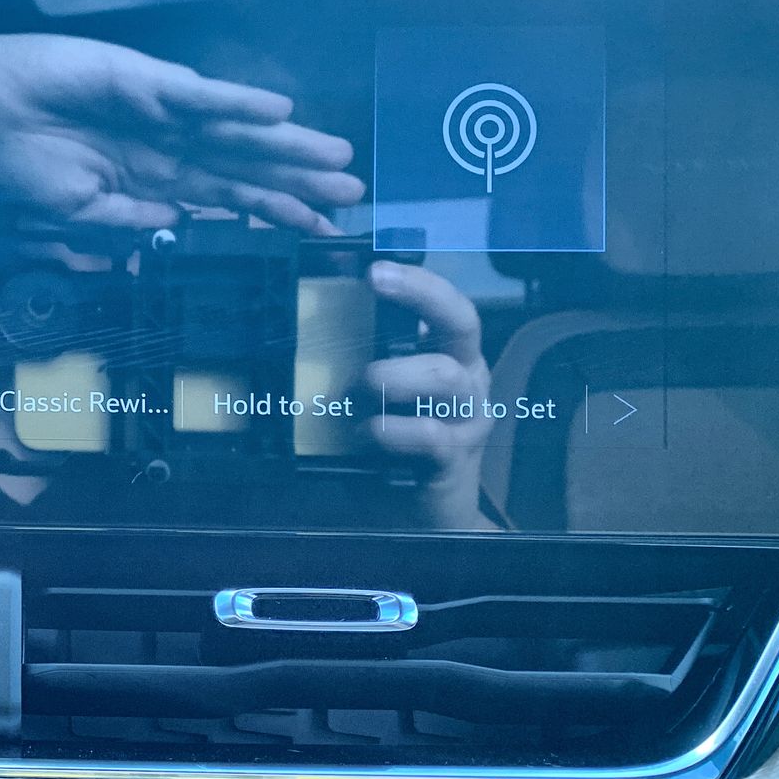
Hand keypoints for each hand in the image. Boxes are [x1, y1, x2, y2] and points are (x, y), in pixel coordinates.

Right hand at [0, 33, 362, 232]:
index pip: (230, 199)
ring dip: (287, 144)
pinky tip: (279, 112)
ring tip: (335, 157)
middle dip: (299, 180)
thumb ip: (126, 221)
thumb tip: (176, 229)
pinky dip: (240, 103)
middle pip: (248, 166)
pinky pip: (202, 96)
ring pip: (239, 132)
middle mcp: (171, 146)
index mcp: (156, 180)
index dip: (275, 213)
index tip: (320, 230)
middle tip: (351, 191)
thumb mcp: (75, 214)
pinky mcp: (146, 82)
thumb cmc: (21, 165)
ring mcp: (163, 112)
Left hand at [363, 261, 496, 529]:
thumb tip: (312, 284)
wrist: (421, 512)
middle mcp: (467, 376)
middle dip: (421, 296)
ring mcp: (467, 417)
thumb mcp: (378, 387)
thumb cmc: (394, 438)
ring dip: (393, 374)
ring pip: (445, 377)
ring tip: (358, 386)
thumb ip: (359, 342)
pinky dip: (392, 430)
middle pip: (461, 323)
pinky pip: (431, 435)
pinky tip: (365, 433)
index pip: (447, 303)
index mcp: (450, 353)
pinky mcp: (455, 458)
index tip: (374, 266)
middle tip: (374, 284)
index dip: (417, 281)